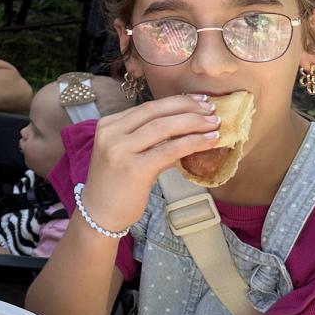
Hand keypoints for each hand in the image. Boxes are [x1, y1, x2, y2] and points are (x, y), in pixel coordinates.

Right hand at [79, 93, 221, 231]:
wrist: (100, 214)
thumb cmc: (116, 185)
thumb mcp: (127, 154)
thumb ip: (149, 140)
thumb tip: (186, 129)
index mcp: (108, 125)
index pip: (147, 107)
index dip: (176, 102)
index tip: (199, 101)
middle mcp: (111, 133)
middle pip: (156, 111)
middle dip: (187, 107)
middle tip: (212, 109)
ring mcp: (119, 150)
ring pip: (164, 127)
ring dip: (194, 123)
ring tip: (215, 124)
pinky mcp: (134, 168)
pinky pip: (169, 149)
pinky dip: (193, 142)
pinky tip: (209, 141)